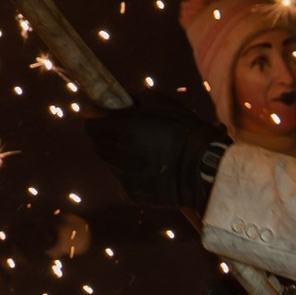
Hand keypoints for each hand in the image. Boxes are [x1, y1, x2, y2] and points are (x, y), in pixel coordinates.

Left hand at [87, 104, 225, 210]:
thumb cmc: (184, 129)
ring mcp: (124, 176)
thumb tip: (112, 100)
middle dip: (107, 138)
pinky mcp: (132, 194)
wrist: (205, 167)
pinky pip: (124, 180)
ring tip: (144, 153)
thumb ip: (130, 100)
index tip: (102, 118)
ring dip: (119, 156)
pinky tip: (151, 169)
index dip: (96, 120)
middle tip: (126, 134)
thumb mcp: (159, 103)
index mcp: (122, 129)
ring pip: (110, 163)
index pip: (90, 125)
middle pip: (98, 145)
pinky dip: (132, 174)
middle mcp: (119, 153)